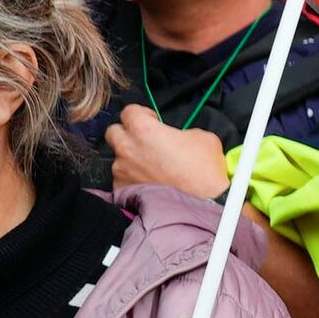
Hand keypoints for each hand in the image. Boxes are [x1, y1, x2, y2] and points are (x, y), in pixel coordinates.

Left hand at [111, 105, 234, 202]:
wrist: (202, 206)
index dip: (142, 114)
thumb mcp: (205, 139)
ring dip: (132, 160)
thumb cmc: (203, 173)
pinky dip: (134, 180)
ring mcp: (122, 171)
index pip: (129, 111)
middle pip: (113, 132)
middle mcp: (127, 148)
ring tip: (152, 169)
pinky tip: (151, 184)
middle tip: (145, 141)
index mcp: (143, 129)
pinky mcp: (121, 190)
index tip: (152, 121)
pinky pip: (123, 180)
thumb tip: (180, 137)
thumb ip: (185, 132)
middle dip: (127, 134)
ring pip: (119, 158)